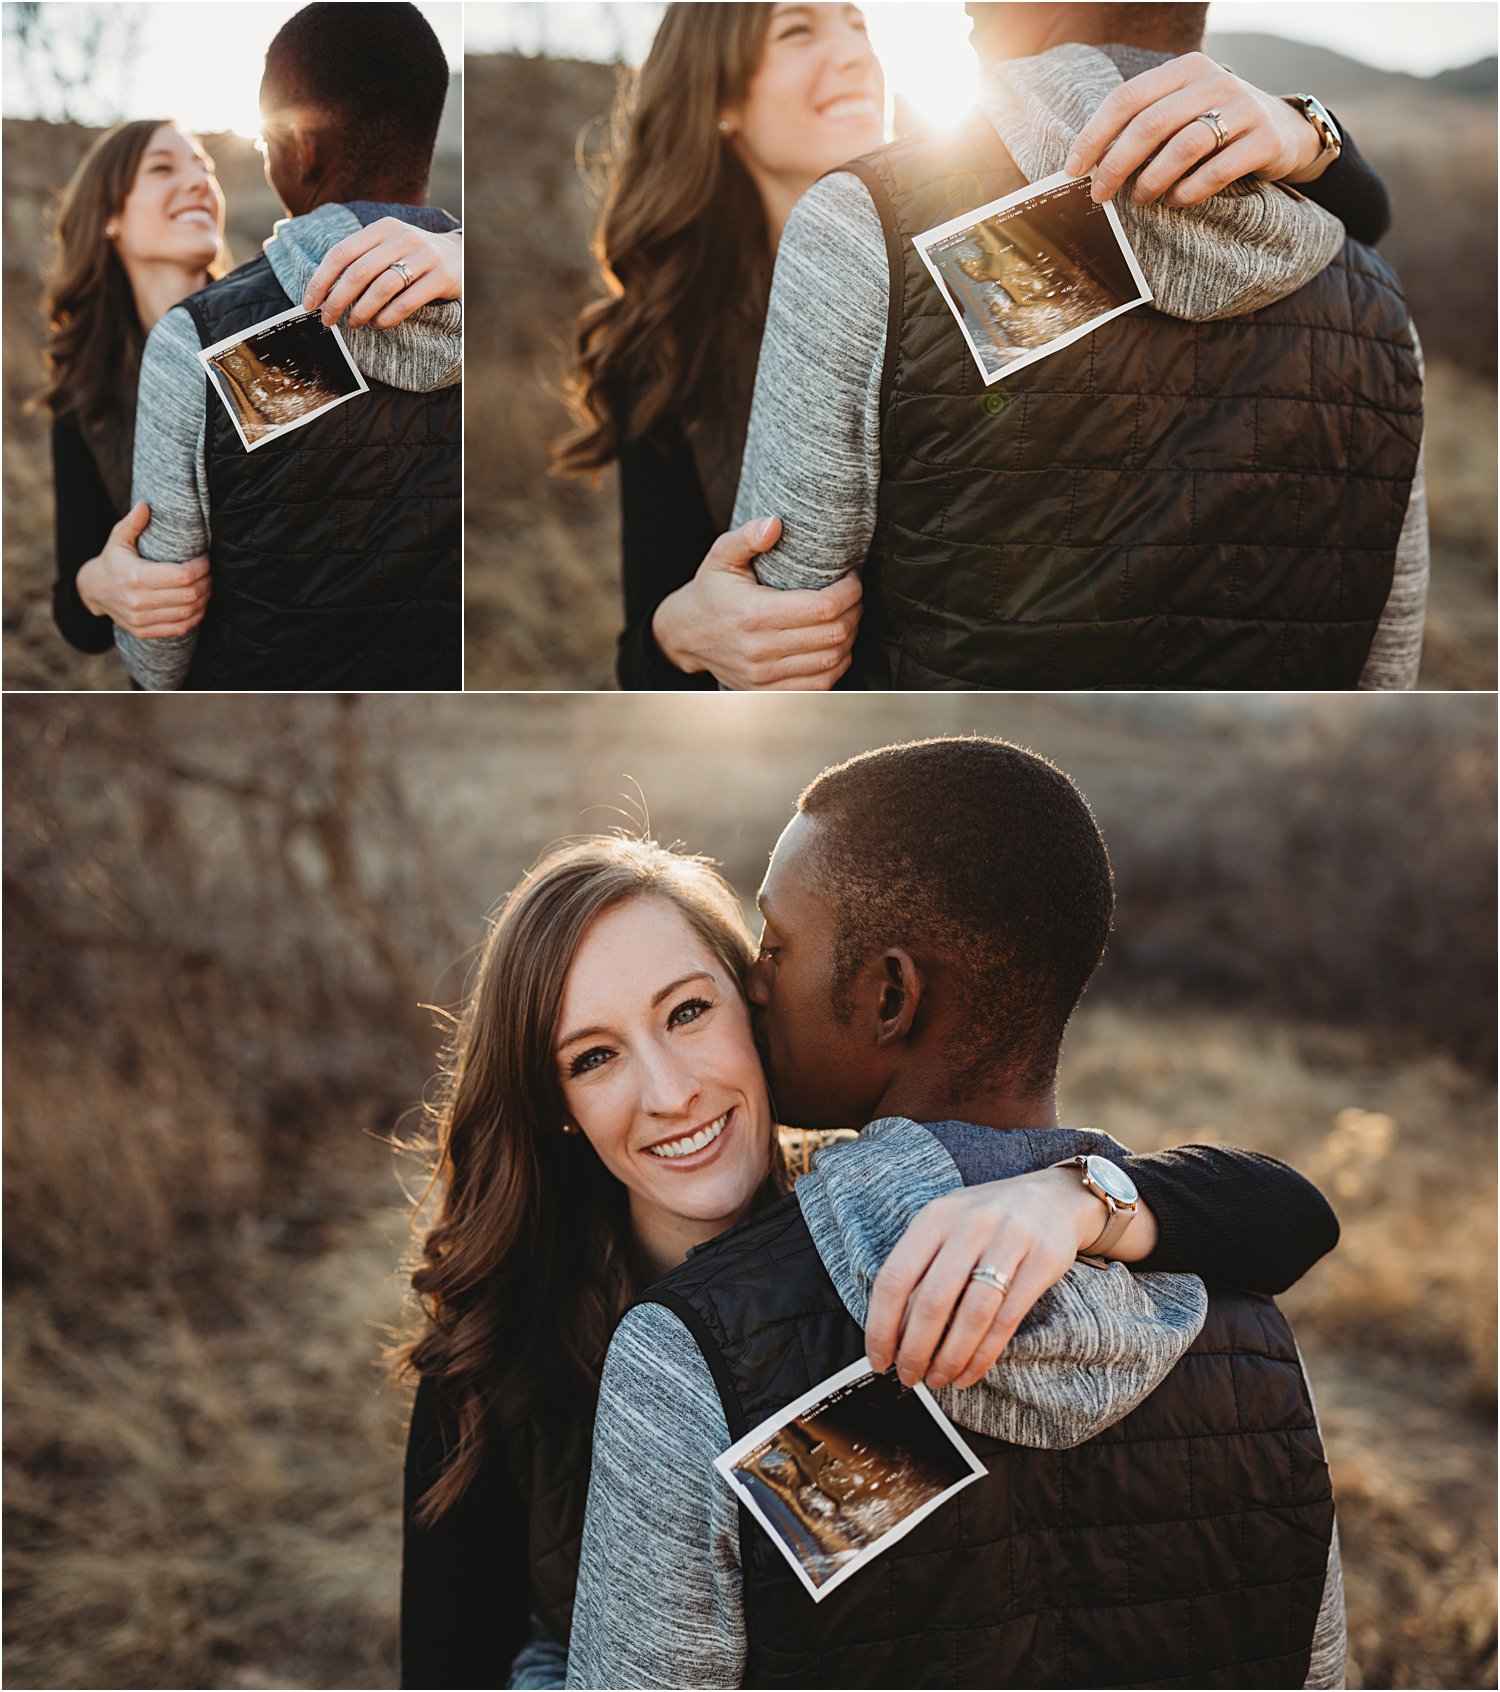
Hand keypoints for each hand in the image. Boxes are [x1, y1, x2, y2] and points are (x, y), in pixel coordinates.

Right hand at [75, 502, 209, 637]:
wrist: (93, 591)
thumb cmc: (112, 561)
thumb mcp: (117, 539)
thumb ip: (132, 523)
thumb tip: (145, 506)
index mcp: (136, 576)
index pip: (182, 575)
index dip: (201, 567)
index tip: (205, 559)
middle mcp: (139, 601)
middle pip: (189, 595)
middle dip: (206, 583)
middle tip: (210, 573)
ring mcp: (141, 619)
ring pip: (188, 613)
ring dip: (204, 600)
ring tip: (207, 587)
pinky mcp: (144, 631)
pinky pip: (180, 628)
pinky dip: (195, 617)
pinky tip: (199, 605)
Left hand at [303, 218, 461, 329]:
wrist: (461, 256)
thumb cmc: (414, 258)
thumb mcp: (389, 248)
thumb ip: (362, 261)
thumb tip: (326, 292)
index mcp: (382, 228)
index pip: (342, 252)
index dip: (321, 279)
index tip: (310, 303)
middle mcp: (402, 237)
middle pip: (358, 272)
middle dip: (337, 300)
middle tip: (328, 320)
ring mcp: (424, 256)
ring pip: (381, 288)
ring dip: (362, 311)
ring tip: (355, 324)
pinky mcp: (441, 277)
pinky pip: (407, 302)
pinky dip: (388, 317)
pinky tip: (379, 324)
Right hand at [652, 516, 861, 690]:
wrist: (685, 635)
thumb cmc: (710, 592)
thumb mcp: (721, 556)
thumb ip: (747, 537)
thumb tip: (774, 524)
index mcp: (754, 614)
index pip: (823, 607)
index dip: (849, 592)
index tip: (851, 579)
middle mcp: (760, 650)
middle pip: (834, 635)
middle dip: (855, 612)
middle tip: (854, 597)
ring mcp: (764, 676)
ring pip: (832, 661)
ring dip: (850, 639)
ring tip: (847, 618)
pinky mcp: (768, 692)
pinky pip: (819, 685)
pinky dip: (836, 665)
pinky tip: (835, 646)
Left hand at [864, 1165, 1148, 1392]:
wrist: (1052, 1198)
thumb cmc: (986, 1222)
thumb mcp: (947, 1228)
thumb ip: (921, 1269)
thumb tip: (892, 1333)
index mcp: (935, 1217)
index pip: (895, 1277)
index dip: (881, 1325)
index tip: (879, 1358)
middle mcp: (969, 1224)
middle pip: (932, 1300)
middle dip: (915, 1349)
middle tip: (909, 1377)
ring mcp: (1008, 1241)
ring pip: (972, 1314)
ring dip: (950, 1357)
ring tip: (938, 1379)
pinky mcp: (1042, 1261)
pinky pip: (1007, 1319)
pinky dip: (983, 1355)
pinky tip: (969, 1372)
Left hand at [1064, 52, 1330, 209]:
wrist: (1286, 132)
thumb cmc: (1218, 126)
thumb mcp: (1182, 111)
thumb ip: (1144, 125)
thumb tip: (1089, 162)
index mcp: (1185, 69)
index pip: (1128, 98)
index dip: (1095, 135)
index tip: (1073, 169)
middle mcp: (1215, 81)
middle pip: (1151, 124)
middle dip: (1116, 164)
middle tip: (1100, 195)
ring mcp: (1243, 108)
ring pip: (1184, 146)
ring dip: (1153, 179)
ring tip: (1140, 200)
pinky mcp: (1264, 139)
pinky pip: (1217, 169)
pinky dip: (1189, 191)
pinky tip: (1176, 201)